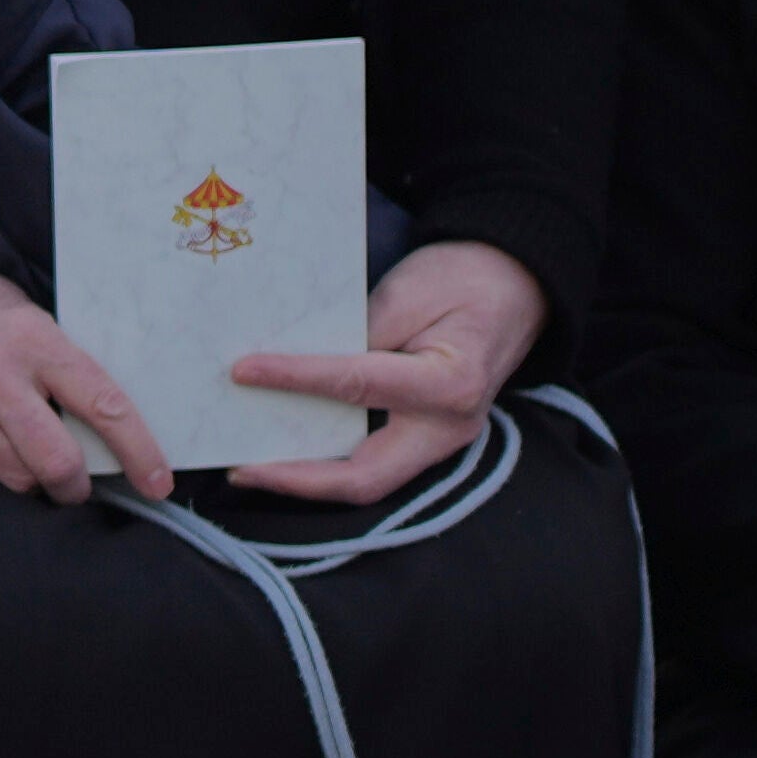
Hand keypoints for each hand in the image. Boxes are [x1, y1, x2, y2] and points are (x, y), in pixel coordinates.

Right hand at [0, 266, 172, 503]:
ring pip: (16, 476)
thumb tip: (98, 412)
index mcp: (35, 342)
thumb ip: (57, 359)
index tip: (158, 481)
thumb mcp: (20, 313)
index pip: (103, 405)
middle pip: (59, 464)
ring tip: (17, 449)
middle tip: (75, 485)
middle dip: (75, 486)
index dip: (139, 451)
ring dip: (28, 475)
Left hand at [228, 235, 545, 514]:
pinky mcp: (427, 439)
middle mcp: (450, 427)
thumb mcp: (407, 291)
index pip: (357, 387)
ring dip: (307, 477)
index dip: (294, 379)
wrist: (515, 284)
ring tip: (250, 464)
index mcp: (451, 383)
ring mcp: (441, 441)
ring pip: (367, 478)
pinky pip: (373, 462)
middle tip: (241, 468)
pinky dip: (328, 462)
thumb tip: (291, 362)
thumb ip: (354, 336)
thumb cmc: (464, 279)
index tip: (243, 371)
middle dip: (297, 479)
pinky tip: (287, 449)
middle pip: (366, 477)